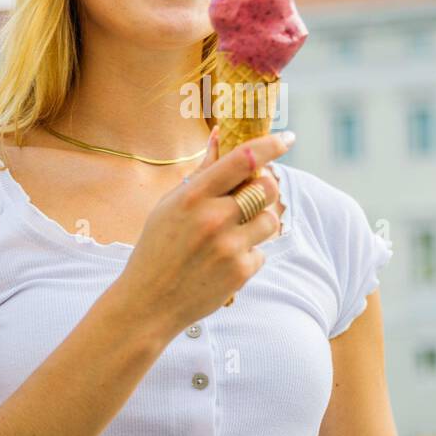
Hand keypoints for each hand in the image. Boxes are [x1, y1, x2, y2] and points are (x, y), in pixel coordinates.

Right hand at [114, 128, 292, 333]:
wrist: (148, 302)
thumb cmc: (158, 247)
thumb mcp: (171, 204)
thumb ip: (202, 170)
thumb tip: (220, 133)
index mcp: (193, 195)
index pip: (243, 159)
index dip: (270, 144)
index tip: (287, 138)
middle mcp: (214, 218)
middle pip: (268, 188)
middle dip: (266, 189)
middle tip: (251, 197)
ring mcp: (229, 246)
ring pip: (272, 221)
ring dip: (260, 224)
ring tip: (233, 234)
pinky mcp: (240, 272)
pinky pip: (262, 252)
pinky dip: (248, 254)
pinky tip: (223, 262)